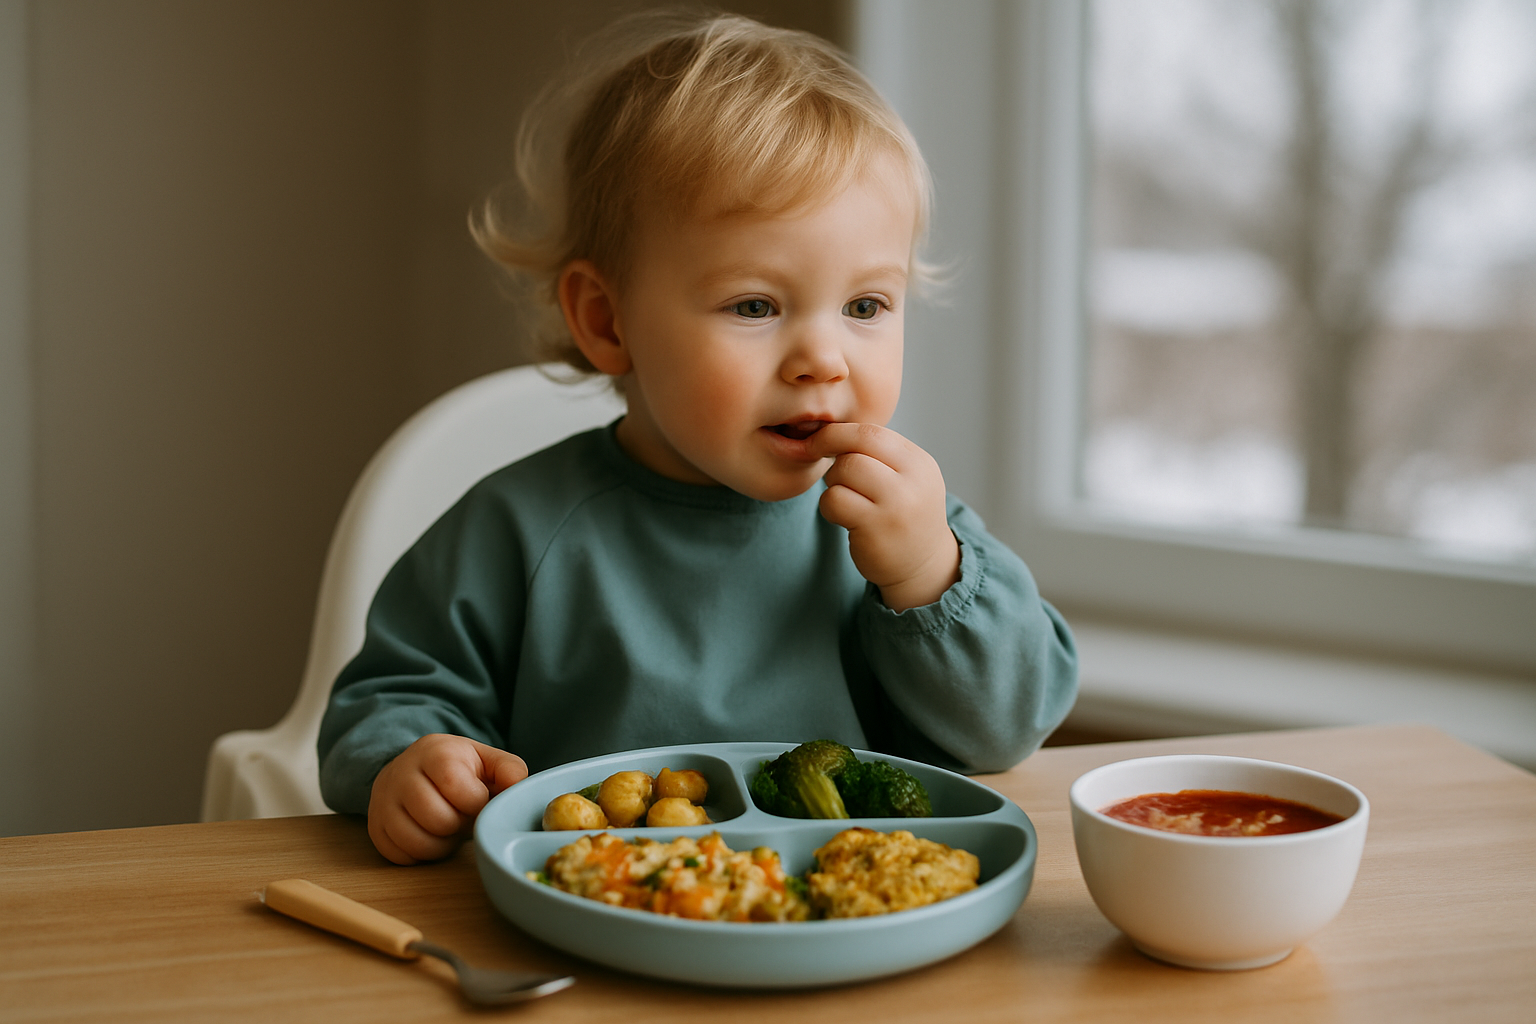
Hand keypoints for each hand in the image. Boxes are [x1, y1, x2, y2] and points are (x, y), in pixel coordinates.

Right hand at [367, 733, 527, 864]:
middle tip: (461, 815)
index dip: (475, 803)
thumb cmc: (456, 768)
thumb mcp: (486, 760)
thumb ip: (509, 771)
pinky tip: (429, 835)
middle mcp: (401, 773)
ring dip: (442, 844)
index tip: (478, 800)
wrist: (411, 768)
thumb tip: (517, 789)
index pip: (457, 788)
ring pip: (417, 842)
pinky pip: (400, 856)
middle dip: (458, 825)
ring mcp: (382, 801)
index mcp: (434, 751)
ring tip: (447, 826)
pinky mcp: (374, 827)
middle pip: (437, 819)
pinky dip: (421, 854)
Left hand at [808, 422, 960, 611]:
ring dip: (833, 483)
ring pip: (843, 470)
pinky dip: (829, 506)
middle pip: (856, 446)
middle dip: (832, 455)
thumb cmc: (903, 516)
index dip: (838, 433)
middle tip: (833, 474)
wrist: (922, 567)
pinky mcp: (875, 529)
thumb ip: (878, 454)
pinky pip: (834, 501)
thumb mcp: (906, 479)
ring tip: (846, 498)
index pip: (872, 431)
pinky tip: (843, 517)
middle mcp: (912, 480)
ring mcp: (896, 505)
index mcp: (919, 462)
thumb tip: (826, 431)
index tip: (820, 441)